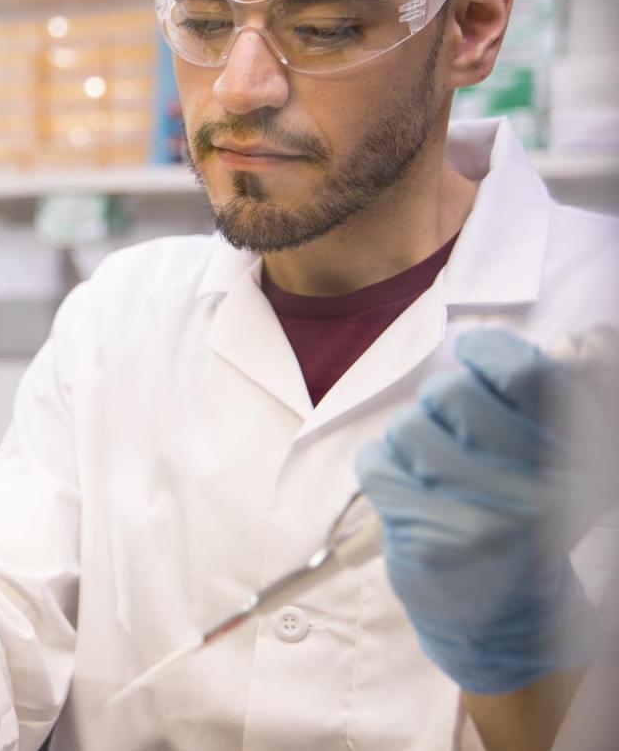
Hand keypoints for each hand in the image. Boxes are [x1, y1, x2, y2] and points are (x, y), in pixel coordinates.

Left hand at [356, 329, 607, 694]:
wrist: (504, 616)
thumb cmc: (528, 521)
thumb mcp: (569, 464)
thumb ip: (562, 400)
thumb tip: (579, 338)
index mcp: (571, 458)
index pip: (526, 373)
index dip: (488, 351)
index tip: (474, 355)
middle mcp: (530, 485)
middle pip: (453, 393)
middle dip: (440, 403)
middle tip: (454, 434)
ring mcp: (477, 514)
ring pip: (408, 426)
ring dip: (409, 441)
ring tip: (434, 473)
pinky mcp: (428, 537)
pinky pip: (376, 463)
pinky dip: (382, 468)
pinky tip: (408, 491)